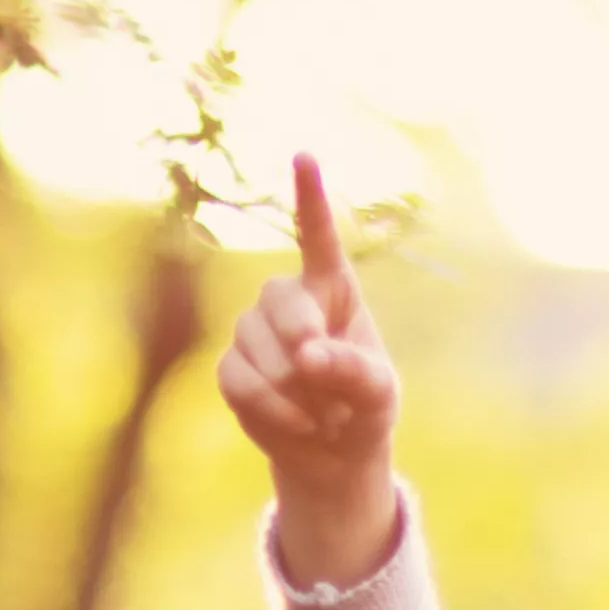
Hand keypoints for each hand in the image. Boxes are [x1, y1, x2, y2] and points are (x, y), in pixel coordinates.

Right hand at [215, 149, 403, 587]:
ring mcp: (253, 331)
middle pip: (280, 300)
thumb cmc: (363, 408)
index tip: (304, 155)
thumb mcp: (377, 393)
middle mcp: (288, 299)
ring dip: (291, 388)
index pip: (317, 237)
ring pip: (255, 345)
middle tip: (322, 377)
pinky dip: (270, 408)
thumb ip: (353, 370)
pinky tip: (296, 423)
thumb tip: (307, 353)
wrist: (332, 454)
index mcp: (333, 288)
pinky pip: (237, 379)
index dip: (310, 197)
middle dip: (299, 338)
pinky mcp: (231, 367)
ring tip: (322, 413)